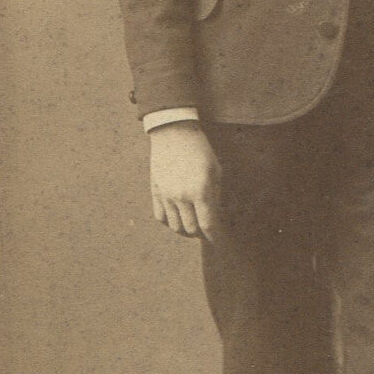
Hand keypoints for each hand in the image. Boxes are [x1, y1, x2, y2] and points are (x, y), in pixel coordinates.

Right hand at [149, 121, 220, 239]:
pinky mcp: (155, 191)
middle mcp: (182, 196)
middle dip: (200, 233)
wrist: (173, 133)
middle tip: (205, 232)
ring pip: (175, 225)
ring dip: (185, 230)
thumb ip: (215, 195)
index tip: (217, 240)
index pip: (207, 224)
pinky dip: (169, 222)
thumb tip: (215, 214)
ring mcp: (167, 195)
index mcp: (201, 191)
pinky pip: (160, 216)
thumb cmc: (199, 149)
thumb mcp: (215, 170)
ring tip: (191, 227)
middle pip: (191, 228)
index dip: (214, 236)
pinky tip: (177, 218)